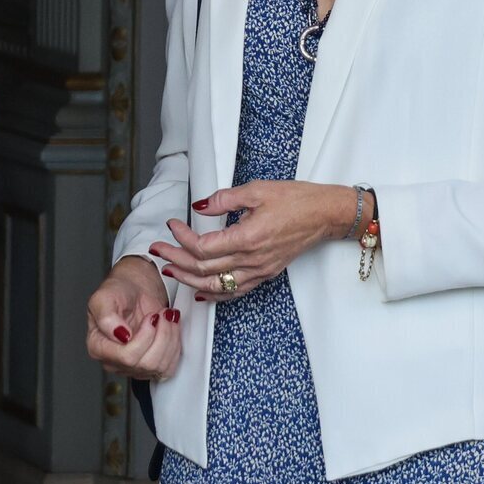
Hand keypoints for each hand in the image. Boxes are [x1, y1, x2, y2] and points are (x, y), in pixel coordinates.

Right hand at [86, 255, 180, 380]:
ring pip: (160, 367)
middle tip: (162, 315)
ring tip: (167, 318)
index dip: (145, 337)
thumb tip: (120, 336)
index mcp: (98, 347)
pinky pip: (168, 367)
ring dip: (170, 338)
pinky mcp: (151, 365)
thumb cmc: (119, 291)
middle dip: (161, 335)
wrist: (137, 288)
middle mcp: (115, 361)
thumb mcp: (105, 296)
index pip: (127, 357)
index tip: (151, 318)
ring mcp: (133, 366)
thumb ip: (106, 317)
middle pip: (146, 363)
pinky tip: (171, 329)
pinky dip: (175, 347)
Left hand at [149, 179, 357, 301]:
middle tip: (159, 250)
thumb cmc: (296, 200)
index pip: (203, 247)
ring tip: (171, 270)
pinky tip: (201, 290)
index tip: (172, 225)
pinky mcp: (266, 274)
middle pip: (204, 270)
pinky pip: (235, 291)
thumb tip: (200, 205)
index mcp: (248, 238)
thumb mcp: (257, 190)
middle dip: (176, 259)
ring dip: (189, 279)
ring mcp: (259, 270)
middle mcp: (252, 260)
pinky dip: (214, 293)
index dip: (182, 238)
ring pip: (216, 286)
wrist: (325, 215)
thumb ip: (224, 199)